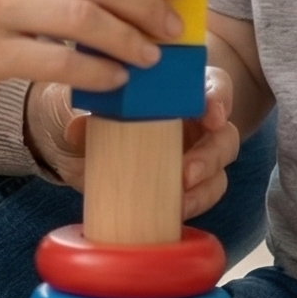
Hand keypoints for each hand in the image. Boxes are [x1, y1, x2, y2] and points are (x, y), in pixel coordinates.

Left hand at [26, 67, 242, 220]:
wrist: (71, 147)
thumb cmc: (87, 111)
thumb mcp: (77, 104)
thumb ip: (81, 111)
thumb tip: (79, 130)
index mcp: (179, 90)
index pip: (215, 86)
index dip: (220, 98)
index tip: (212, 114)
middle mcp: (193, 122)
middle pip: (225, 135)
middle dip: (212, 153)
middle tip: (188, 171)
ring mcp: (191, 156)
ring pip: (220, 171)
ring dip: (206, 185)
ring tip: (181, 196)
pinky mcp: (182, 187)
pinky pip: (202, 197)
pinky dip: (194, 204)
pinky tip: (177, 211)